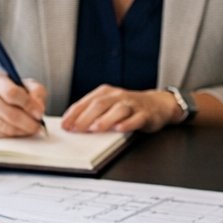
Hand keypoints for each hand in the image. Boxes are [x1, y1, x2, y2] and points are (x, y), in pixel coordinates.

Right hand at [0, 71, 47, 137]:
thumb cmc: (11, 91)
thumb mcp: (26, 84)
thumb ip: (37, 92)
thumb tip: (39, 109)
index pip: (12, 93)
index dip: (28, 105)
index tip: (39, 113)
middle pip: (10, 114)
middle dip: (29, 122)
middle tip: (38, 125)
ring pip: (7, 127)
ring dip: (24, 131)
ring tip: (32, 128)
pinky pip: (2, 135)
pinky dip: (15, 135)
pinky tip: (20, 130)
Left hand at [62, 86, 176, 132]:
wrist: (157, 104)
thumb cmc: (128, 107)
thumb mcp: (108, 105)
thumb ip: (92, 112)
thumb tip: (72, 124)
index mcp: (106, 92)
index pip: (86, 102)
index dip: (74, 113)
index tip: (65, 125)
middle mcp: (118, 96)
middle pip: (100, 105)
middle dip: (86, 117)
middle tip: (76, 129)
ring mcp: (132, 104)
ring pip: (118, 110)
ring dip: (106, 119)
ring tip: (95, 128)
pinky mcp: (145, 114)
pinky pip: (136, 118)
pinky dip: (128, 123)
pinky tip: (120, 128)